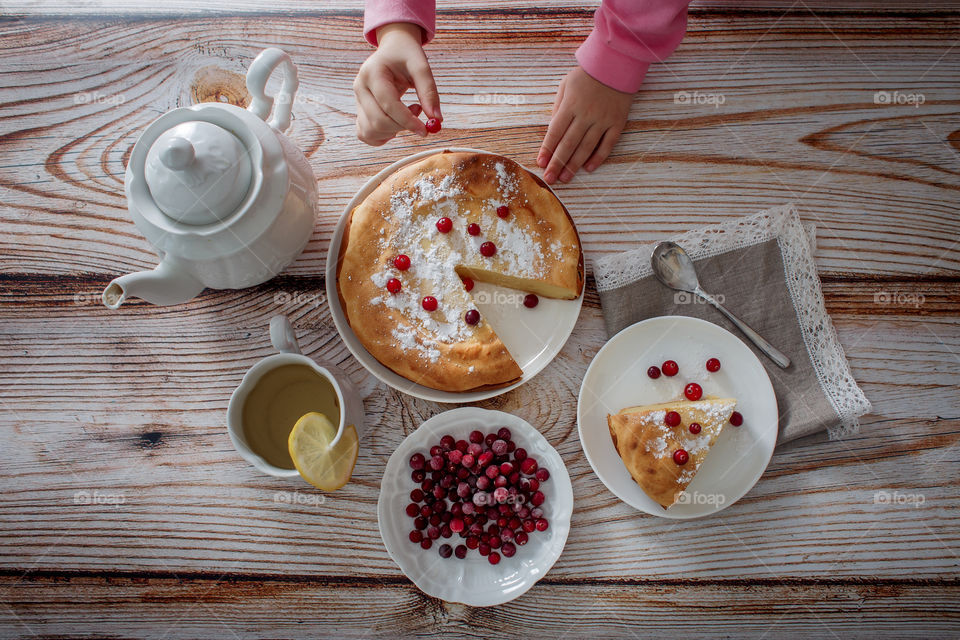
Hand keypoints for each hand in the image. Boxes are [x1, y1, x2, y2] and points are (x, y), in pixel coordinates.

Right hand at [353, 22, 441, 145]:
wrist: (392, 48)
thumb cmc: (406, 55)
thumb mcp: (420, 66)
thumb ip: (429, 92)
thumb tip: (437, 119)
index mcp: (372, 73)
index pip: (389, 105)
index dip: (408, 121)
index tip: (425, 130)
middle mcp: (360, 87)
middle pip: (378, 121)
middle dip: (402, 126)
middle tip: (418, 110)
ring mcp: (357, 100)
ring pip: (371, 131)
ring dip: (393, 131)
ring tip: (406, 114)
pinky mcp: (359, 110)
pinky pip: (366, 134)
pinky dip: (382, 136)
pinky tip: (394, 123)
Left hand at [537, 66, 632, 183]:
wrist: (616, 64)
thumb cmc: (586, 75)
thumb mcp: (565, 86)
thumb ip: (558, 108)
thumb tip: (552, 131)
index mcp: (570, 105)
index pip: (555, 132)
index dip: (547, 150)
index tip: (540, 163)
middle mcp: (585, 115)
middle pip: (568, 144)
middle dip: (557, 163)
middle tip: (550, 179)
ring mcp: (602, 120)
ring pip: (586, 148)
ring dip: (574, 165)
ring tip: (565, 178)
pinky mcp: (617, 123)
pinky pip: (607, 145)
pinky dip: (598, 158)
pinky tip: (589, 169)